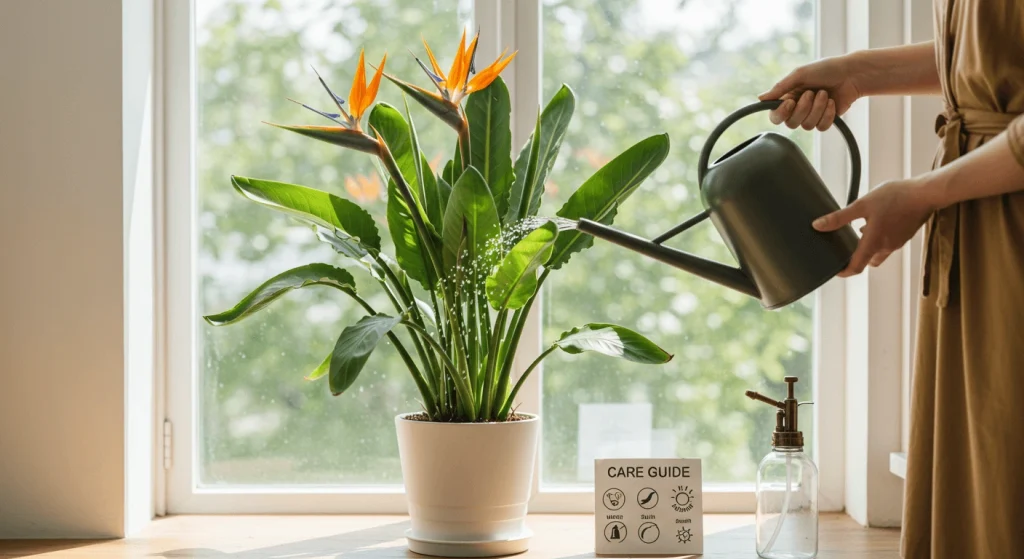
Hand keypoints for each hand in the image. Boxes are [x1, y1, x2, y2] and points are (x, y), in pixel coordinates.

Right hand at [758, 55, 862, 130]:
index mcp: (788, 97)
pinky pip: (821, 127)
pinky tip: (832, 102)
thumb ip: (780, 87)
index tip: (790, 102)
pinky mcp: (825, 120)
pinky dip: (827, 114)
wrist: (852, 74)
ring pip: (807, 126)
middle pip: (791, 123)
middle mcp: (798, 108)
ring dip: (818, 109)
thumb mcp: (800, 74)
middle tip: (812, 92)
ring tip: (825, 94)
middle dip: (804, 108)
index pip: (775, 116)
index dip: (781, 113)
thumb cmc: (826, 69)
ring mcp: (812, 115)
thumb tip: (760, 98)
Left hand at [813, 178, 937, 276]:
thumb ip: (840, 218)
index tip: (834, 269)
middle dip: (856, 256)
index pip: (855, 268)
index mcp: (873, 243)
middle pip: (867, 260)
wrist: (926, 193)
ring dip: (868, 245)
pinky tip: (876, 221)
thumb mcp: (862, 205)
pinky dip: (879, 238)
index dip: (843, 272)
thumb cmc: (895, 197)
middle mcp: (886, 247)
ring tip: (859, 230)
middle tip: (844, 247)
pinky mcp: (905, 235)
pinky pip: (888, 242)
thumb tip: (817, 225)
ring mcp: (897, 242)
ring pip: (878, 251)